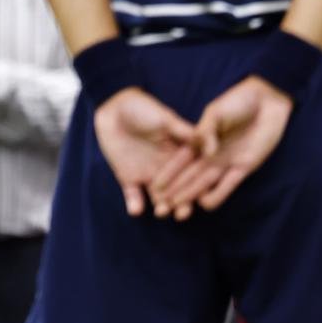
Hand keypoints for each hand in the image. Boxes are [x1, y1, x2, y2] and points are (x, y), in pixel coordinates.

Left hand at [90, 87, 200, 216]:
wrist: (114, 108)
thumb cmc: (143, 108)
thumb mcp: (165, 118)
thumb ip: (184, 131)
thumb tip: (208, 141)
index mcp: (180, 155)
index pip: (192, 175)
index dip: (197, 187)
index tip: (201, 199)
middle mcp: (167, 169)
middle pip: (179, 191)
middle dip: (182, 204)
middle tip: (182, 214)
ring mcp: (148, 174)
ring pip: (159, 197)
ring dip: (161, 206)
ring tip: (161, 212)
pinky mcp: (128, 177)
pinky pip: (133, 195)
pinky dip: (134, 203)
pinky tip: (135, 210)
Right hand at [151, 76, 293, 218]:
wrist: (265, 102)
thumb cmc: (238, 101)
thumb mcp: (216, 112)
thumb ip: (207, 130)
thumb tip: (205, 152)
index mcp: (199, 140)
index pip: (180, 160)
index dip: (167, 173)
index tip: (153, 187)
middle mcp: (210, 154)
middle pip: (190, 175)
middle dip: (176, 191)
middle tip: (162, 208)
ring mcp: (227, 161)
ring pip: (206, 182)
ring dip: (192, 196)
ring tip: (178, 211)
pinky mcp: (245, 166)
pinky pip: (229, 184)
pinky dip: (218, 194)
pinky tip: (205, 205)